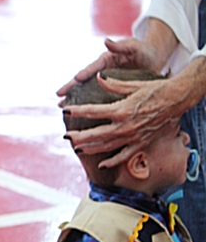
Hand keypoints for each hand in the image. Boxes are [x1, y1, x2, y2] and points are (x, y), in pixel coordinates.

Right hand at [57, 37, 166, 97]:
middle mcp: (101, 71)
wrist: (152, 59)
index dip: (85, 73)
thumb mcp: (133, 46)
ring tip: (61, 106)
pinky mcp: (110, 89)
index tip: (76, 78)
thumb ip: (120, 45)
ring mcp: (104, 81)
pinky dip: (87, 103)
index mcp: (105, 60)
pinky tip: (80, 114)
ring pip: (86, 89)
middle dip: (70, 87)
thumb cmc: (143, 51)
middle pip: (83, 80)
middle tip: (58, 97)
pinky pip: (96, 96)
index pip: (93, 68)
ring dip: (74, 97)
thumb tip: (106, 41)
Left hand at [64, 75, 188, 166]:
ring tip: (77, 148)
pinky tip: (102, 165)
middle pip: (96, 134)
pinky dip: (113, 161)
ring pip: (107, 146)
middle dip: (79, 136)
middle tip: (66, 135)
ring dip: (91, 148)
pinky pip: (125, 155)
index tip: (65, 111)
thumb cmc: (154, 90)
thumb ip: (113, 84)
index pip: (93, 112)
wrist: (177, 100)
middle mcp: (125, 126)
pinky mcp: (142, 143)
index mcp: (121, 110)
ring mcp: (133, 137)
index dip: (77, 111)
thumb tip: (97, 77)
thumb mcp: (133, 85)